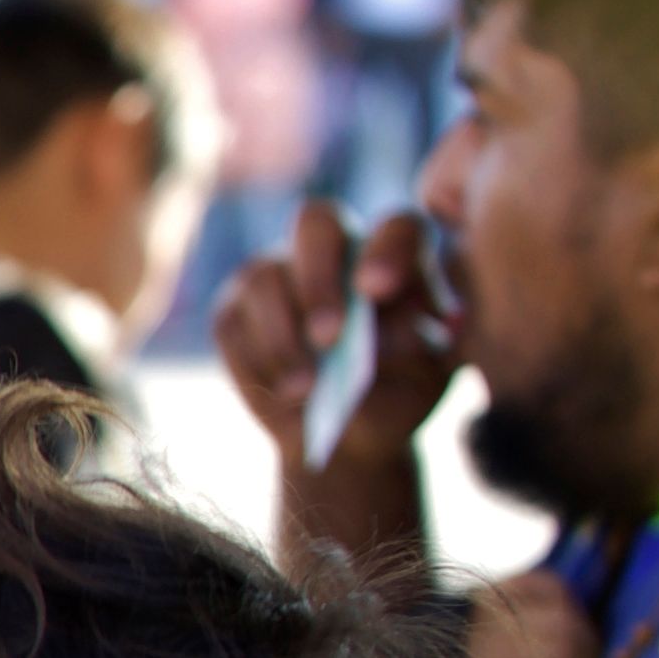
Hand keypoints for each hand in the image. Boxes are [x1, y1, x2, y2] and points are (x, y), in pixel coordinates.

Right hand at [212, 201, 459, 492]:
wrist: (354, 433)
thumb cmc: (400, 390)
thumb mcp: (425, 373)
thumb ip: (413, 343)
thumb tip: (383, 336)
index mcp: (395, 253)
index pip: (398, 229)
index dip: (386, 252)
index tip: (376, 292)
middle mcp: (335, 249)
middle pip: (315, 224)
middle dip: (318, 280)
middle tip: (328, 337)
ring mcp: (279, 273)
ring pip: (264, 278)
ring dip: (284, 337)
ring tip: (305, 389)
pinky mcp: (235, 310)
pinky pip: (232, 324)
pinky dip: (259, 362)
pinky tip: (284, 393)